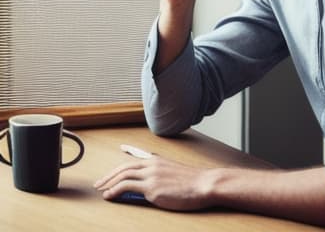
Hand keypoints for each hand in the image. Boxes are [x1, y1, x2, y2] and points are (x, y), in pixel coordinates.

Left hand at [94, 156, 213, 210]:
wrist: (204, 184)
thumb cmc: (193, 182)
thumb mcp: (175, 174)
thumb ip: (161, 176)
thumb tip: (149, 185)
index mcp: (159, 160)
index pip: (140, 154)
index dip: (129, 151)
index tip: (122, 148)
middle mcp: (152, 165)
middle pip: (125, 166)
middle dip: (110, 174)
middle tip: (100, 182)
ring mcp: (151, 175)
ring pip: (123, 175)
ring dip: (109, 182)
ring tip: (101, 190)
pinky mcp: (151, 187)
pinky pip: (126, 186)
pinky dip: (114, 190)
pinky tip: (109, 195)